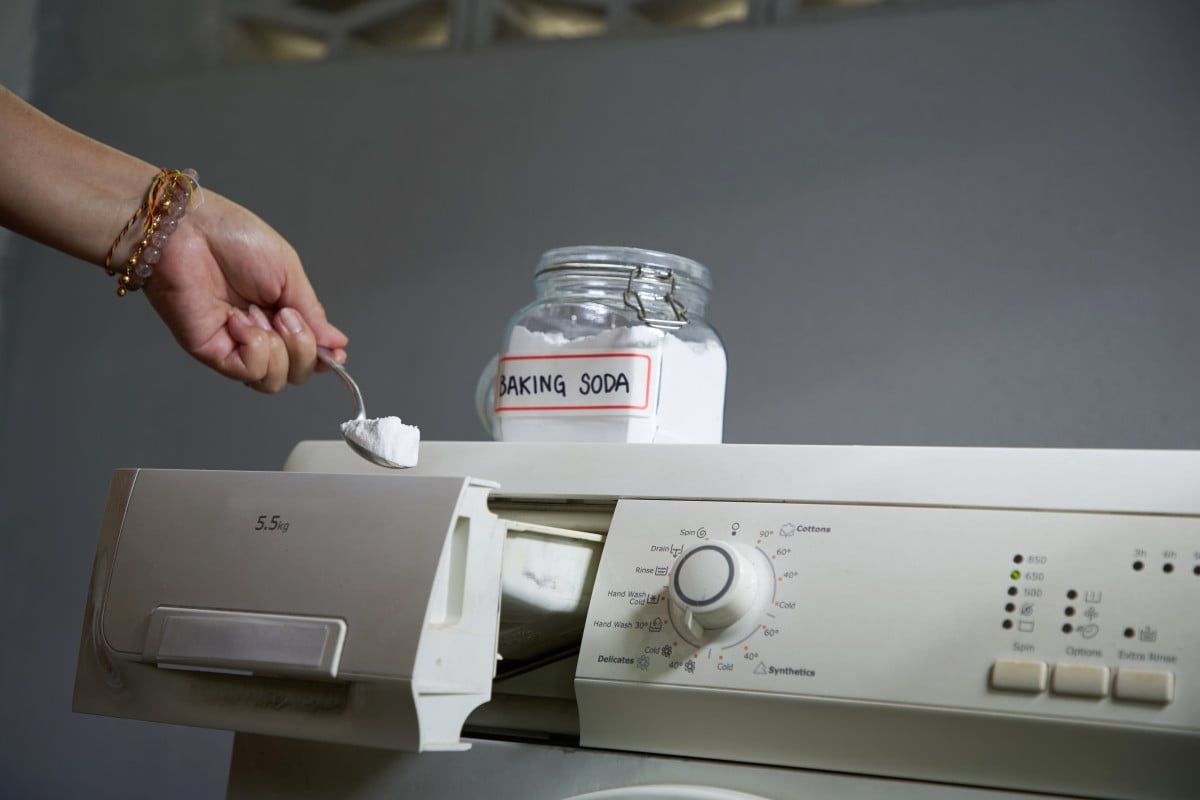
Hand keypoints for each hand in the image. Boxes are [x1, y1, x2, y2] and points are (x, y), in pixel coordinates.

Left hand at [143, 190, 347, 392]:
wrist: (189, 231)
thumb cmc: (233, 238)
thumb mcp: (289, 272)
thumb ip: (313, 313)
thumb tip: (336, 343)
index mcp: (281, 315)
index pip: (310, 355)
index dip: (324, 358)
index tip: (333, 351)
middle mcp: (261, 335)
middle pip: (297, 374)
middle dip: (304, 349)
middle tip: (287, 316)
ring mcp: (235, 346)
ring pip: (274, 381)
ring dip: (279, 349)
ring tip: (260, 314)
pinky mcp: (212, 352)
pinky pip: (249, 371)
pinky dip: (255, 347)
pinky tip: (240, 320)